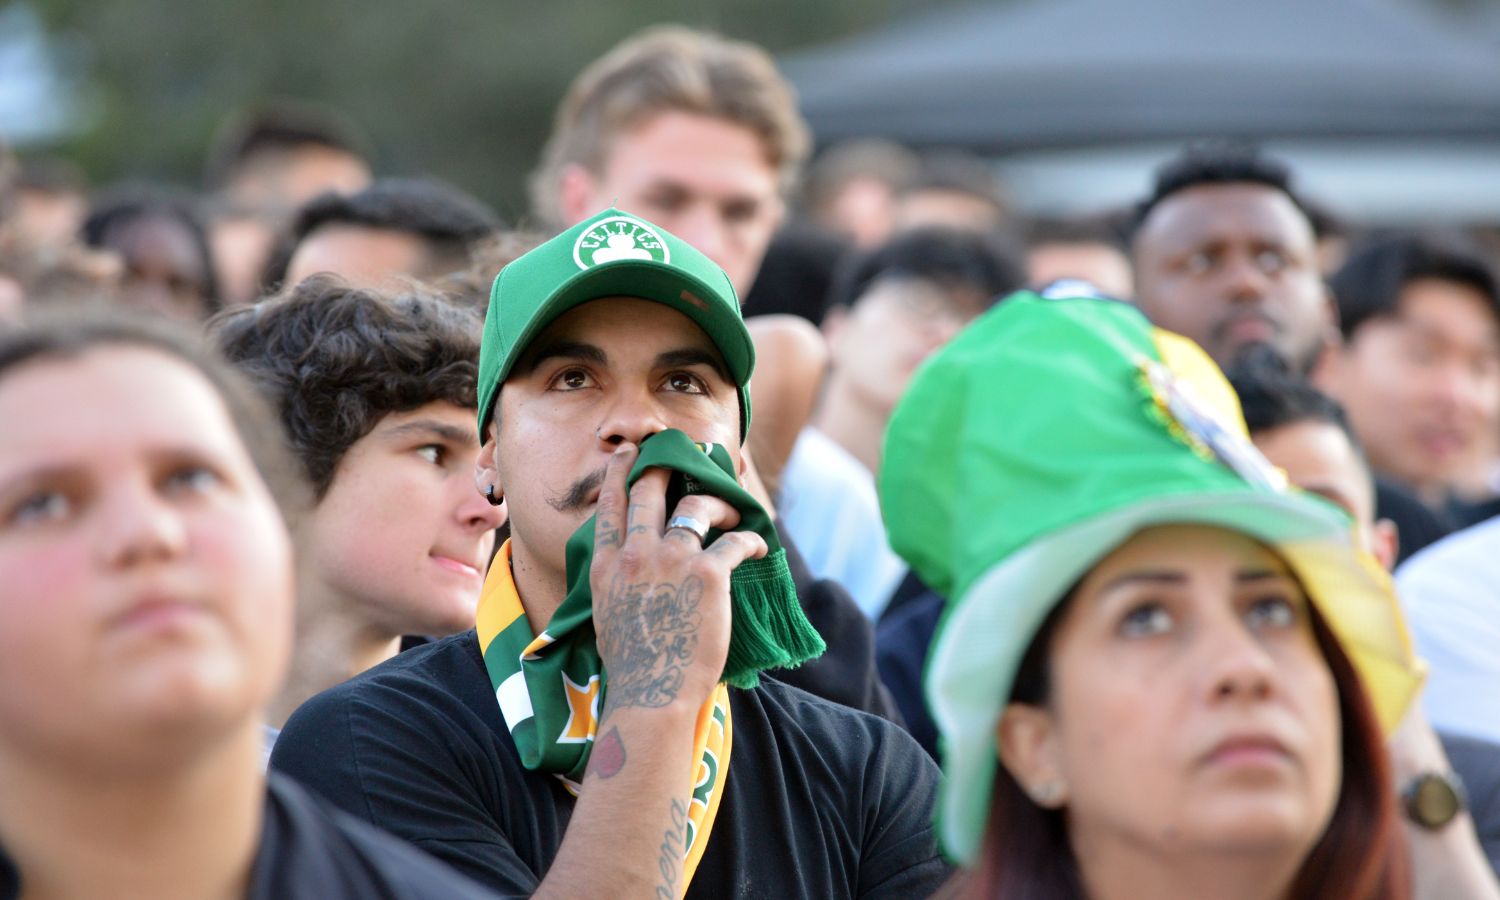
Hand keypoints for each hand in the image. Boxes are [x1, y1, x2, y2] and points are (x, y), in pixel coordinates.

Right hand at [590, 442, 767, 714]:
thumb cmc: (630, 667)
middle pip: (650, 490)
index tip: (628, 455)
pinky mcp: (708, 574)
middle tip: (680, 456)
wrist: (650, 693)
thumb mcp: (604, 616)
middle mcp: (636, 554)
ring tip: (733, 509)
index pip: (611, 507)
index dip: (619, 474)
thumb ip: (614, 585)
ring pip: (696, 505)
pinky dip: (751, 539)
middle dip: (665, 466)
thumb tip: (625, 576)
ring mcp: (672, 560)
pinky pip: (735, 541)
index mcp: (608, 566)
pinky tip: (759, 544)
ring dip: (718, 501)